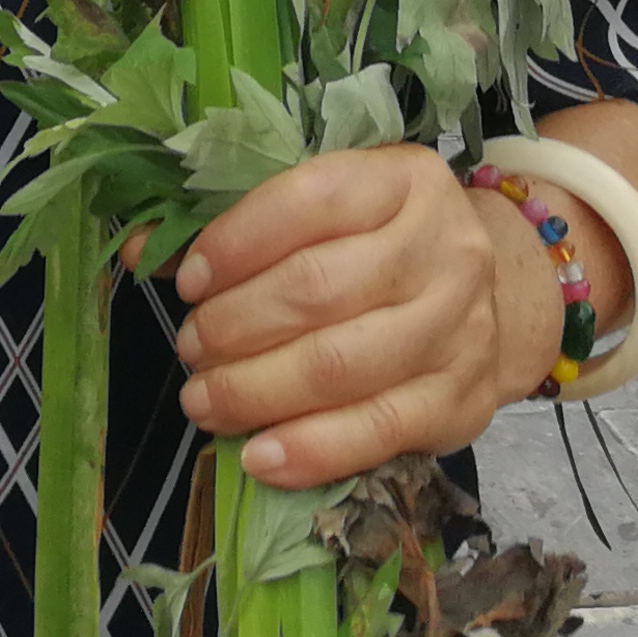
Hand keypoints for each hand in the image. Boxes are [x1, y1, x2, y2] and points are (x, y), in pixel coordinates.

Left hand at [169, 145, 558, 491]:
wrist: (494, 295)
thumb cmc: (381, 244)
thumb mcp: (326, 212)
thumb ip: (239, 226)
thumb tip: (144, 249)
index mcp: (402, 180)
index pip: (311, 200)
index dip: (238, 242)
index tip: (189, 281)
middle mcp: (442, 248)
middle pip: (318, 290)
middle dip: (235, 325)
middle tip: (190, 347)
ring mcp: (459, 327)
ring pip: (341, 366)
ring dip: (256, 390)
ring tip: (203, 400)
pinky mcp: (462, 400)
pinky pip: (378, 431)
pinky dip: (310, 450)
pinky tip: (258, 456)